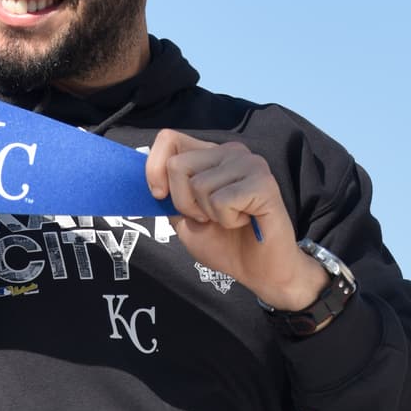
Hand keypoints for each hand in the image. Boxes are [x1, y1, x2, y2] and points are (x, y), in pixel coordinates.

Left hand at [145, 130, 326, 310]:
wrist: (260, 271)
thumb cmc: (223, 242)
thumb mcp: (182, 216)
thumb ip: (166, 193)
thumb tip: (147, 178)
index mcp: (209, 154)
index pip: (168, 139)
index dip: (154, 168)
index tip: (160, 195)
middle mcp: (230, 151)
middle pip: (177, 165)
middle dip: (182, 202)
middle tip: (206, 217)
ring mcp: (250, 163)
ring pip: (198, 184)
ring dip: (207, 213)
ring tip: (228, 219)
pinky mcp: (264, 182)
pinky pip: (222, 200)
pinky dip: (227, 219)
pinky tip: (244, 220)